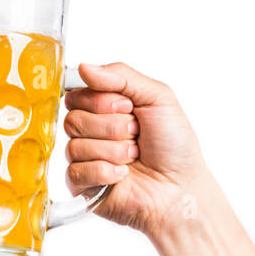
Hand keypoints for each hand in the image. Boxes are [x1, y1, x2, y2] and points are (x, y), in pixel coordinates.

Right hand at [64, 62, 206, 238]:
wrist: (181, 188)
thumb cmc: (174, 146)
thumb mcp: (157, 97)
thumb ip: (121, 76)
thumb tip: (84, 67)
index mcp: (104, 107)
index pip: (77, 93)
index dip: (101, 100)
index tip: (128, 107)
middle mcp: (91, 131)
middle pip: (73, 118)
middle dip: (112, 126)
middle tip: (135, 134)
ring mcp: (84, 159)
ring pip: (75, 146)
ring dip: (114, 151)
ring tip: (134, 157)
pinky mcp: (82, 186)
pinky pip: (77, 172)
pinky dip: (106, 172)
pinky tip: (123, 176)